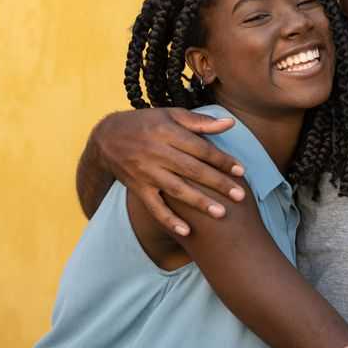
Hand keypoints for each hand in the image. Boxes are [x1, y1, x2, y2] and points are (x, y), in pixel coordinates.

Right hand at [91, 108, 244, 235]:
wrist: (106, 137)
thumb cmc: (146, 123)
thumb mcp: (171, 115)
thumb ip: (200, 122)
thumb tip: (230, 123)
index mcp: (168, 132)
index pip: (200, 148)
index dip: (221, 160)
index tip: (241, 171)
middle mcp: (157, 153)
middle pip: (192, 170)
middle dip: (217, 183)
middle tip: (240, 196)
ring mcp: (146, 172)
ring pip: (176, 190)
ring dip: (199, 203)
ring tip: (221, 214)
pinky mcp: (138, 188)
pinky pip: (154, 207)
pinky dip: (169, 220)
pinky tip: (186, 232)